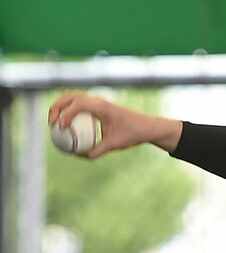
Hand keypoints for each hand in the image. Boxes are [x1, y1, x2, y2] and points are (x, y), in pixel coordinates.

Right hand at [48, 91, 182, 157]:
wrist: (147, 126)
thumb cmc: (132, 134)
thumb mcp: (114, 145)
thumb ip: (96, 151)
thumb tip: (79, 156)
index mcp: (102, 107)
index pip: (78, 104)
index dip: (65, 114)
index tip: (60, 127)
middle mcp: (98, 100)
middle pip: (70, 96)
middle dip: (57, 106)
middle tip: (51, 123)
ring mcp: (98, 101)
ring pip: (73, 97)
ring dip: (61, 106)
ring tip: (54, 122)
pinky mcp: (98, 104)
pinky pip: (80, 104)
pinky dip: (70, 110)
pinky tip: (66, 125)